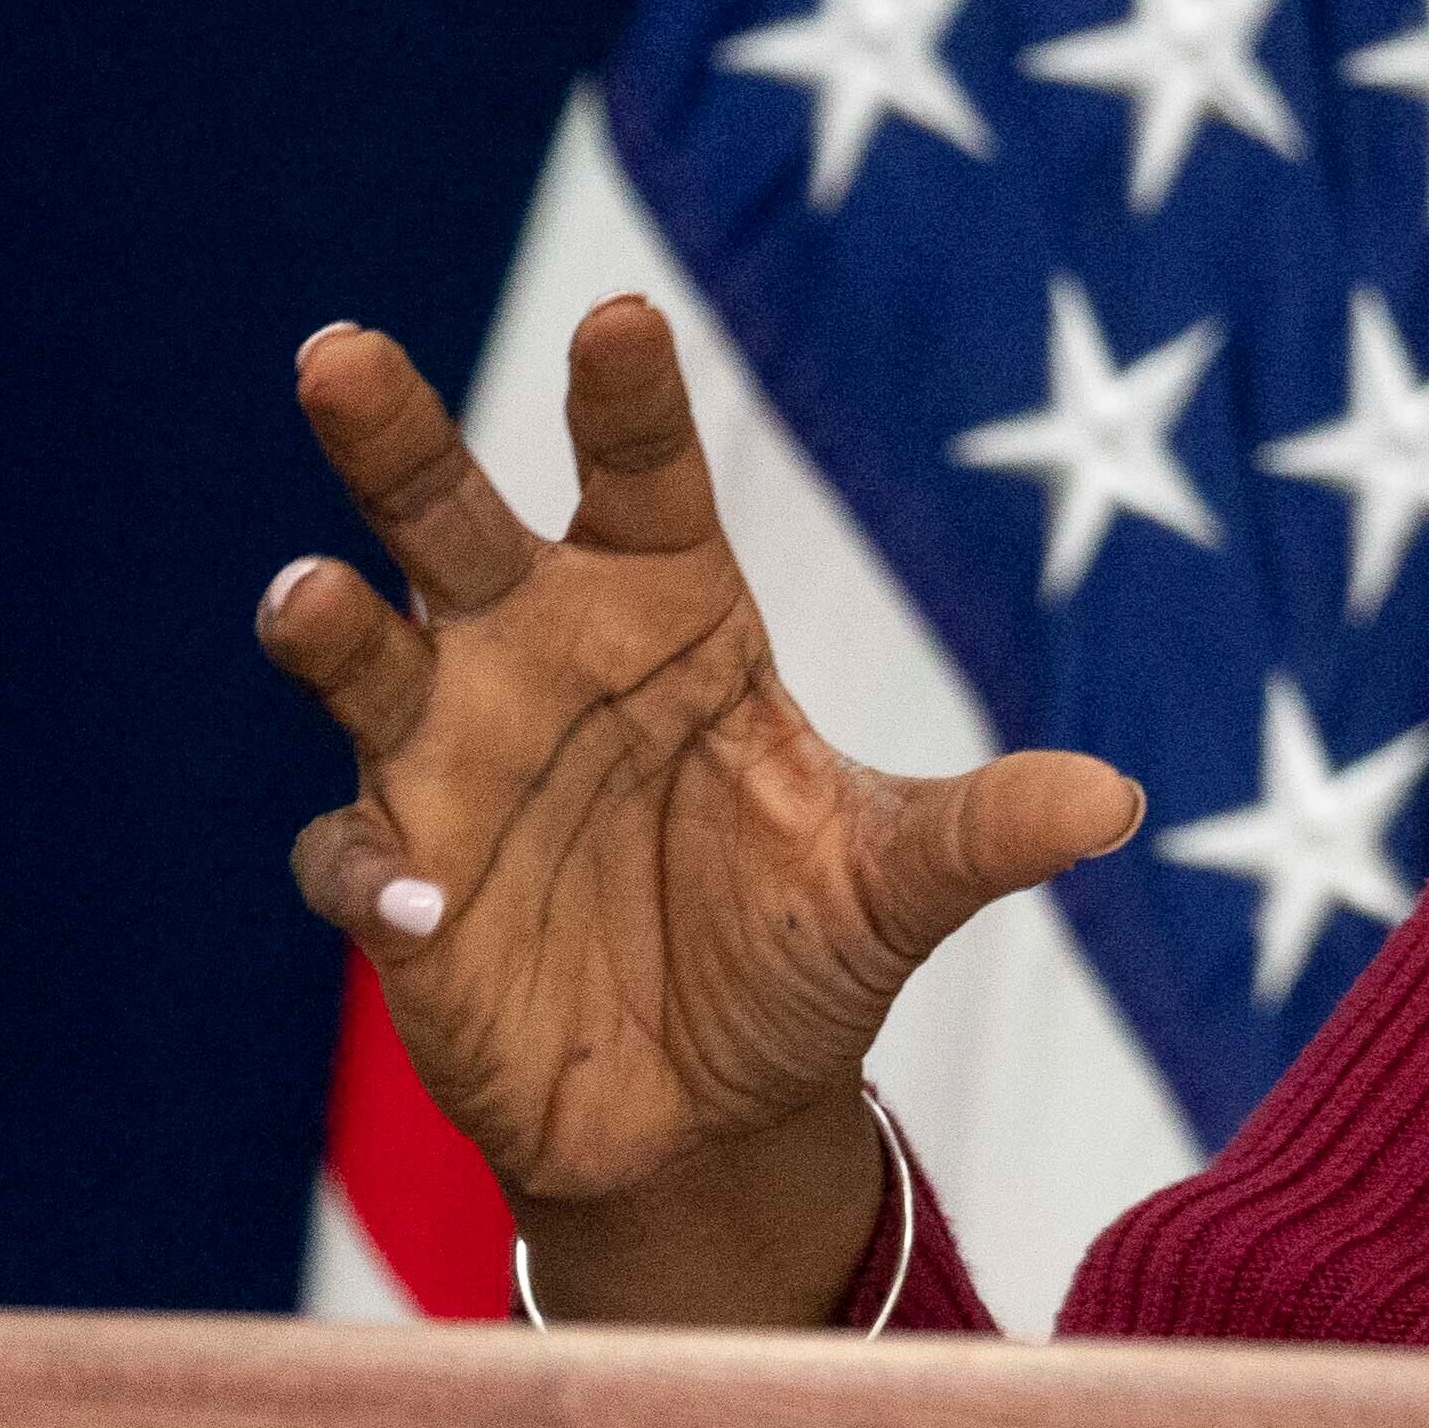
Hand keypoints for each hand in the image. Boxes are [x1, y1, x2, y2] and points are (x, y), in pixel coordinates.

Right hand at [261, 302, 1137, 1319]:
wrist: (714, 1109)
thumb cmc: (797, 949)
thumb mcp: (899, 886)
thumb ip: (986, 832)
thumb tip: (1117, 801)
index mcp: (667, 615)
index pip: (644, 478)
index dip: (629, 402)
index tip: (621, 318)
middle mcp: (538, 659)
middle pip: (450, 523)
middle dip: (393, 438)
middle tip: (341, 351)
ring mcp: (452, 765)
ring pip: (363, 661)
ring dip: (330, 630)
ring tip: (310, 598)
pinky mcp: (402, 883)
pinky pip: (357, 858)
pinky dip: (376, 870)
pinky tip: (420, 899)